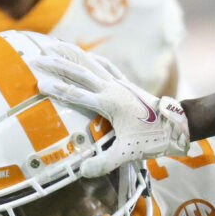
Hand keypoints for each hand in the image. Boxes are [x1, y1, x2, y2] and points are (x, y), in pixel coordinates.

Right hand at [30, 44, 189, 177]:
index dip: (57, 89)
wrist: (179, 124)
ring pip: (91, 64)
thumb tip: (81, 171)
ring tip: (53, 44)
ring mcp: (120, 84)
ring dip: (71, 54)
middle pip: (80, 72)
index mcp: (109, 104)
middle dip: (57, 64)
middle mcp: (113, 89)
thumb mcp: (129, 153)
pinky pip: (106, 66)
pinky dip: (92, 59)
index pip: (77, 95)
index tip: (38, 84)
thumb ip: (105, 162)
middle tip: (35, 57)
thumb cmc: (154, 138)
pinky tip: (85, 56)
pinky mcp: (127, 84)